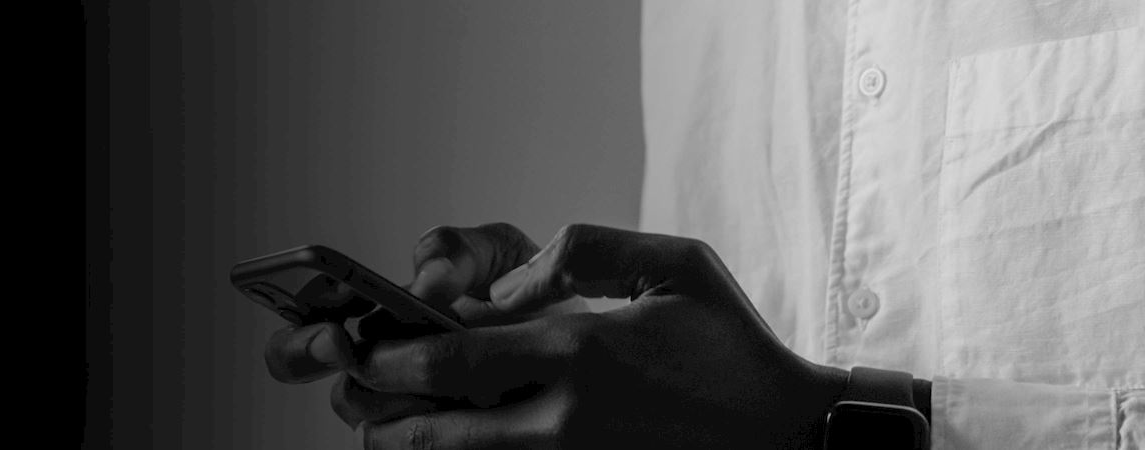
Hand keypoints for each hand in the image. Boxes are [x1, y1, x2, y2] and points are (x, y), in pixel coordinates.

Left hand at [263, 224, 847, 448]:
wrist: (792, 438)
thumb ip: (585, 250)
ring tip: (383, 428)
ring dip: (409, 448)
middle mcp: (566, 418)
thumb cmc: (734, 350)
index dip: (392, 357)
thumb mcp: (676, 266)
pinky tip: (449, 443)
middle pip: (436, 431)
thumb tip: (511, 282)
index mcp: (581, 350)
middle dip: (378, 415)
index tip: (365, 349)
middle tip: (353, 397)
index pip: (452, 357)